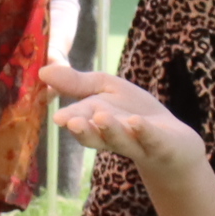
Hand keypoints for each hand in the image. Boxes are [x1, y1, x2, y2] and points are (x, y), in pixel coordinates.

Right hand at [43, 64, 208, 185]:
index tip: (59, 117)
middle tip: (72, 122)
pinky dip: (143, 131)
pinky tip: (136, 121)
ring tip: (101, 116)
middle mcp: (112, 135)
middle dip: (85, 130)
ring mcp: (137, 142)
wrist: (172, 141)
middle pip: (96, 135)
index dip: (69, 119)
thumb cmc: (133, 112)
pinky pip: (151, 140)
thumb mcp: (106, 89)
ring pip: (121, 139)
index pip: (80, 120)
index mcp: (95, 122)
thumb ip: (77, 82)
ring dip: (110, 129)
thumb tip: (42, 70)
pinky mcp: (161, 145)